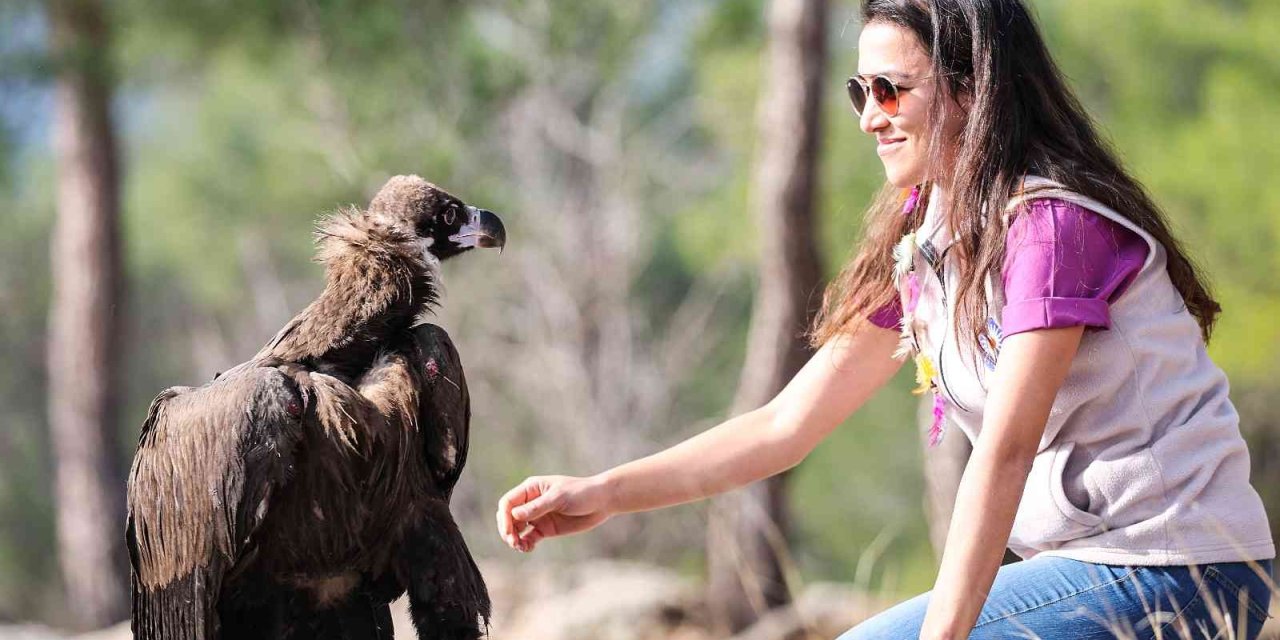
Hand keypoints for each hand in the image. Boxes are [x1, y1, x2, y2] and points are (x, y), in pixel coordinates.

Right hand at [495, 474, 612, 551]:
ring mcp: (538, 516)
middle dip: (507, 530)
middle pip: (508, 517)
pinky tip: (528, 548)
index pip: (508, 502)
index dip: (503, 517)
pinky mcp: (546, 529)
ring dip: (514, 539)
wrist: (602, 502)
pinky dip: (525, 544)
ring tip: (520, 546)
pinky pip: (529, 538)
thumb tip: (514, 515)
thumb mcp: (559, 497)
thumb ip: (537, 507)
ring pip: (517, 529)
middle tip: (513, 542)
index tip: (508, 531)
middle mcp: (531, 502)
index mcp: (531, 489)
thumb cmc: (581, 492)